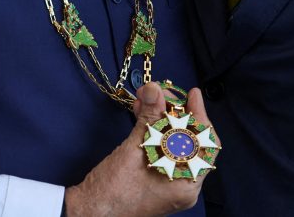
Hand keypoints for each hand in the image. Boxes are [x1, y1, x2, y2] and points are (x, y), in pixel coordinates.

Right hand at [65, 82, 209, 216]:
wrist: (88, 213)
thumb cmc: (112, 191)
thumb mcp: (132, 151)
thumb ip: (148, 118)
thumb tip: (154, 89)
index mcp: (185, 185)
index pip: (205, 144)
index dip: (199, 116)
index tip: (192, 94)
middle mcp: (183, 186)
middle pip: (189, 142)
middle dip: (174, 113)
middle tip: (162, 92)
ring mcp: (170, 185)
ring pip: (173, 144)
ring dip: (160, 119)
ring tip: (146, 98)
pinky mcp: (156, 181)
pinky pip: (162, 151)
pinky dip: (153, 132)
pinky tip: (141, 113)